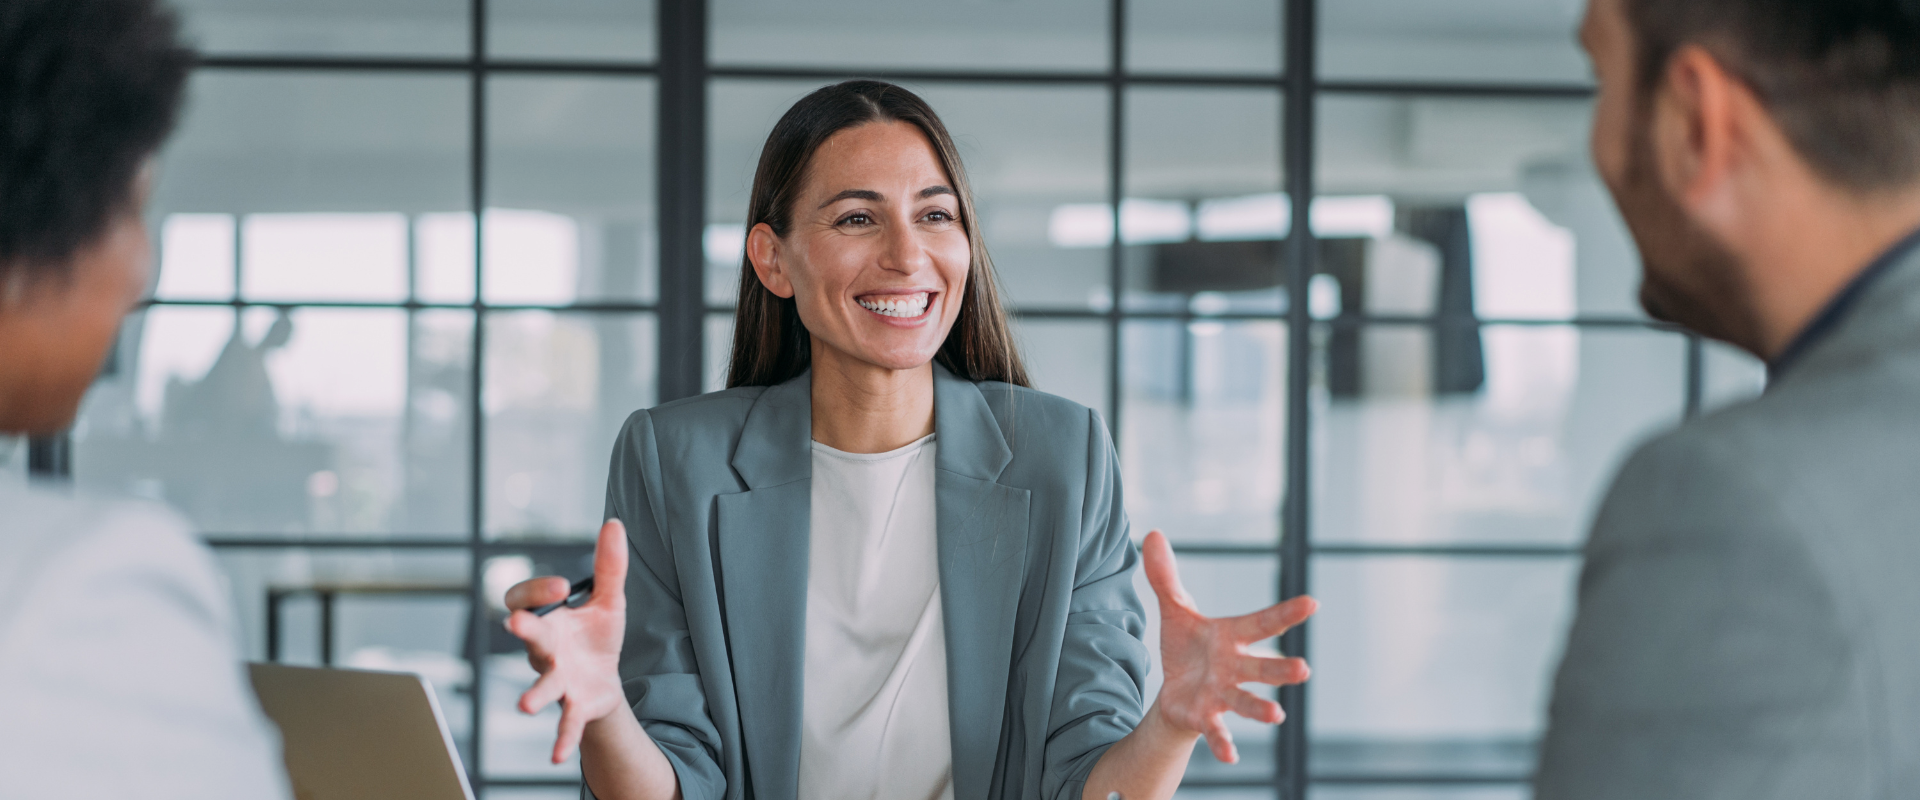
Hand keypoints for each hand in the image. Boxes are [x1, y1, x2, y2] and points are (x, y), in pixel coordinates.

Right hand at [504, 519, 630, 763]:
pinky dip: (561, 738)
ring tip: (526, 705)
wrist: (605, 681)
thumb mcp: (608, 600)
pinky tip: (555, 755)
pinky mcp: (574, 705)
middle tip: (516, 624)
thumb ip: (609, 566)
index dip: (538, 591)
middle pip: (529, 638)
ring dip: (533, 695)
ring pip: (541, 685)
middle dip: (524, 630)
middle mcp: (545, 650)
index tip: (562, 586)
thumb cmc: (596, 638)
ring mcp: (557, 680)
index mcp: (548, 620)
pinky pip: (565, 723)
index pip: (524, 600)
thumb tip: (614, 523)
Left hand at [1142, 529, 1315, 763]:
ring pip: (1246, 701)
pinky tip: (1231, 757)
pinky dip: (1224, 744)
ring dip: (1261, 708)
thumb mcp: (1175, 611)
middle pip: (1262, 668)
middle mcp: (1235, 667)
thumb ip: (1166, 577)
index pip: (1262, 623)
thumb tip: (1153, 533)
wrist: (1175, 692)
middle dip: (1281, 669)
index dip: (1286, 614)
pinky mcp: (1206, 717)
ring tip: (1277, 715)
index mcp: (1232, 638)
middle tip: (1303, 669)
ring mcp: (1224, 694)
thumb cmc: (1187, 650)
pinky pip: (1217, 732)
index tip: (1312, 602)